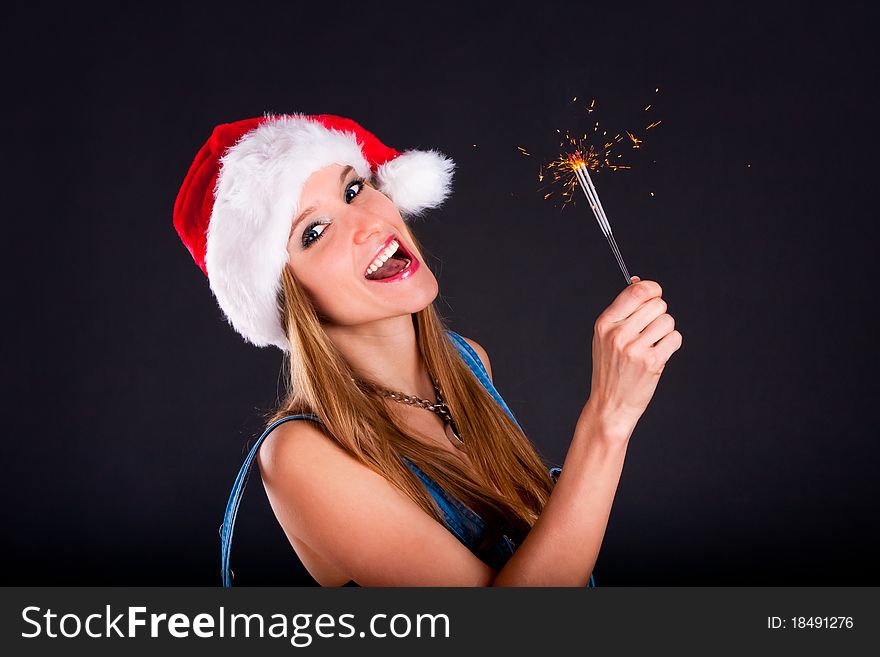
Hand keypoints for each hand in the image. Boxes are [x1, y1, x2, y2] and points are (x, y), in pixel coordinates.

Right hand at [581, 276, 682, 441]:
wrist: (610, 405)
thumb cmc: (610, 369)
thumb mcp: (605, 337)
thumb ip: (622, 311)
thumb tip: (640, 282)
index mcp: (605, 323)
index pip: (636, 291)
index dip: (652, 289)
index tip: (655, 294)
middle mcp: (618, 334)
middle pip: (657, 304)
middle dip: (659, 314)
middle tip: (650, 330)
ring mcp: (634, 348)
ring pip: (668, 321)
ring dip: (665, 331)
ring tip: (652, 345)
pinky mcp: (651, 362)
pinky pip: (675, 338)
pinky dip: (671, 345)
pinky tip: (659, 354)